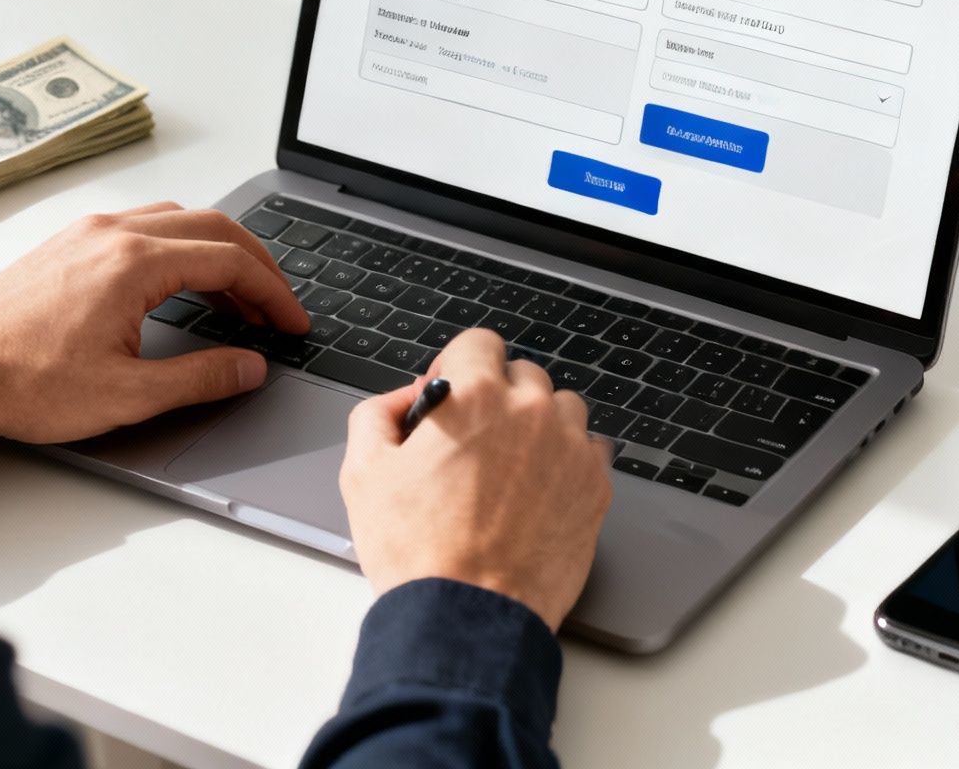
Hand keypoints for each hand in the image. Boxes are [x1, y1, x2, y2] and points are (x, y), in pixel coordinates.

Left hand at [0, 202, 309, 443]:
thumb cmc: (22, 382)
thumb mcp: (127, 394)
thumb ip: (201, 378)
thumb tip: (249, 367)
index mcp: (134, 263)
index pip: (231, 260)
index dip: (274, 293)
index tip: (292, 323)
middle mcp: (113, 234)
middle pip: (213, 227)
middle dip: (257, 265)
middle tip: (278, 306)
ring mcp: (88, 233)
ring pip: (178, 221)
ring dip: (218, 252)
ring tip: (236, 299)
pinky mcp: (68, 245)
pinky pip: (143, 227)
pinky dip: (180, 248)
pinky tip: (181, 284)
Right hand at [339, 329, 613, 631]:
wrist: (467, 616)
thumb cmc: (418, 553)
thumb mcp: (363, 472)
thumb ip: (378, 413)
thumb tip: (403, 397)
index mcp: (474, 397)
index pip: (480, 343)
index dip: (460, 365)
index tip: (454, 391)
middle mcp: (531, 413)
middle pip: (523, 375)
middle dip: (499, 399)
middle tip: (476, 442)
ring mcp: (570, 449)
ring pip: (561, 410)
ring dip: (538, 426)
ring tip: (509, 470)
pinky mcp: (595, 488)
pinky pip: (589, 452)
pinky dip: (567, 462)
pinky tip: (538, 493)